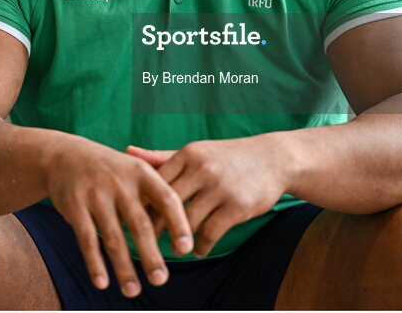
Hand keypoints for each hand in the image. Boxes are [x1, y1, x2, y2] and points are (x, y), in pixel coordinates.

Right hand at [45, 137, 192, 297]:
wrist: (66, 156)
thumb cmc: (111, 170)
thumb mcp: (136, 168)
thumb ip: (159, 192)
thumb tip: (187, 226)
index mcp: (142, 173)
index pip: (166, 199)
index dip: (178, 224)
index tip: (186, 249)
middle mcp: (120, 183)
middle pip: (140, 224)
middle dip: (151, 255)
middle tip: (161, 280)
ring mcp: (96, 194)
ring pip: (113, 237)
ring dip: (124, 267)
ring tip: (133, 291)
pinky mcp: (74, 206)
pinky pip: (87, 239)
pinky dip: (95, 263)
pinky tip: (103, 282)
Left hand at [126, 136, 288, 257]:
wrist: (273, 158)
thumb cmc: (226, 158)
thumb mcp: (196, 152)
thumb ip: (162, 157)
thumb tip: (127, 151)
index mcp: (188, 154)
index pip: (155, 182)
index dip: (142, 203)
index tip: (134, 219)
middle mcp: (202, 169)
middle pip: (167, 205)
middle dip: (154, 226)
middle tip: (146, 242)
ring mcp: (220, 188)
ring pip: (187, 222)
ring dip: (177, 240)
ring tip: (173, 248)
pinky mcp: (237, 207)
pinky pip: (210, 234)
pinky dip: (201, 247)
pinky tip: (198, 250)